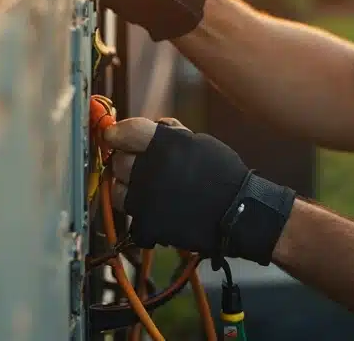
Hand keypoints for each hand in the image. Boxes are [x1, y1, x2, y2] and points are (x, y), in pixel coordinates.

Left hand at [104, 117, 295, 264]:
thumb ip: (171, 135)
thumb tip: (152, 128)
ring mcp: (145, 200)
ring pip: (117, 189)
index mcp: (164, 145)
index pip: (125, 131)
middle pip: (119, 161)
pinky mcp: (146, 225)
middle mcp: (149, 170)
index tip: (115, 136)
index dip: (117, 132)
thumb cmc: (223, 173)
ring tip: (147, 189)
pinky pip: (131, 215)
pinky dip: (140, 213)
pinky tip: (156, 210)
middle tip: (144, 165)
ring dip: (128, 187)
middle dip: (129, 160)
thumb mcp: (200, 142)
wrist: (238, 212)